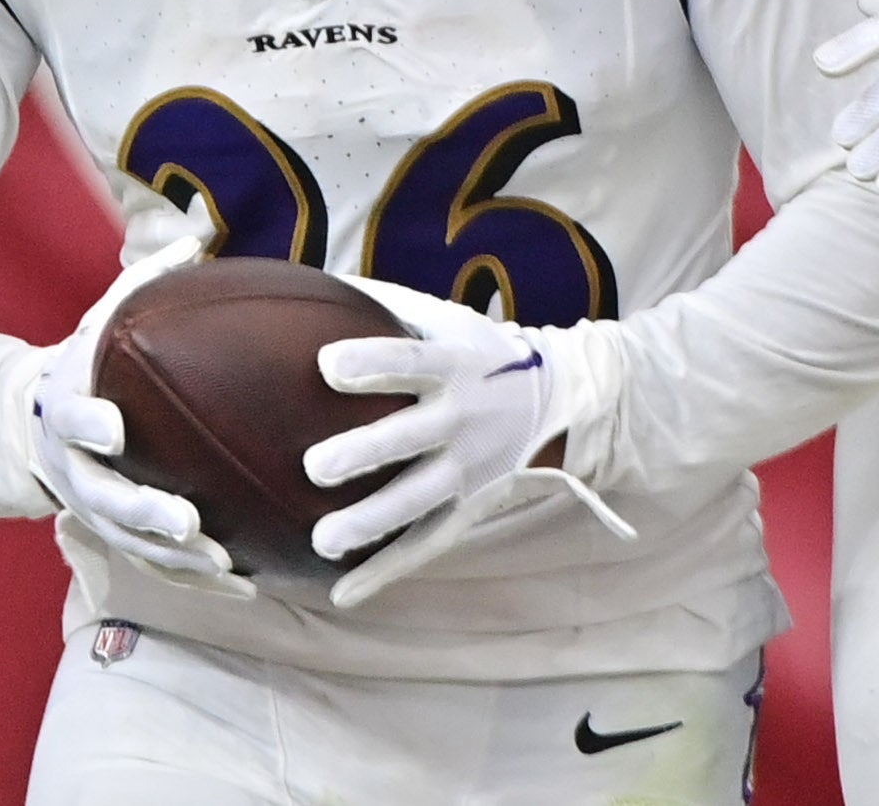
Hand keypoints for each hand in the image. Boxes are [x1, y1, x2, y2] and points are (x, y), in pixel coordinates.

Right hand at [20, 227, 249, 593]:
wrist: (28, 425)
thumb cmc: (84, 363)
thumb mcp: (100, 319)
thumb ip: (142, 278)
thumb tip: (195, 228)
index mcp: (68, 409)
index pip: (72, 417)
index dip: (89, 424)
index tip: (115, 427)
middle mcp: (74, 466)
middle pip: (103, 498)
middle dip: (142, 512)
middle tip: (187, 521)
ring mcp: (91, 506)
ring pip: (129, 542)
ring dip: (174, 558)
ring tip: (224, 564)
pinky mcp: (112, 532)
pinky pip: (151, 563)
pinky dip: (190, 576)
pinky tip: (243, 583)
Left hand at [305, 278, 624, 609]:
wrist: (563, 399)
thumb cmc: (483, 355)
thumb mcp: (450, 321)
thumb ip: (389, 307)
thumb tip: (317, 285)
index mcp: (457, 366)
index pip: (412, 362)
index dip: (373, 362)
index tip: (327, 365)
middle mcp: (463, 418)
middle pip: (412, 436)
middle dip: (367, 451)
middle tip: (315, 465)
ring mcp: (468, 469)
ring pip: (418, 500)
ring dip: (372, 521)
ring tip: (322, 540)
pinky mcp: (470, 506)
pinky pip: (427, 543)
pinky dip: (387, 571)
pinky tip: (343, 593)